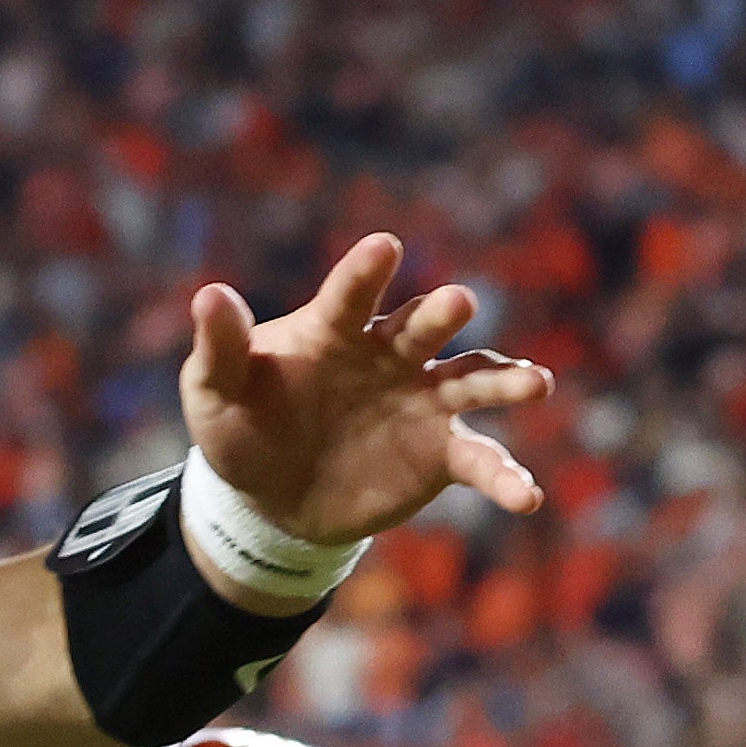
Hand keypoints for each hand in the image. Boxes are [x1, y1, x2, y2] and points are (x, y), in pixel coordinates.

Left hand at [176, 235, 552, 556]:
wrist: (271, 498)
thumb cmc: (243, 428)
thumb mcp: (215, 393)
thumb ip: (221, 349)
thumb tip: (210, 296)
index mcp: (335, 331)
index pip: (351, 295)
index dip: (365, 272)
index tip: (383, 248)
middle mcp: (389, 356)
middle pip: (422, 327)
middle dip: (440, 314)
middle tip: (458, 303)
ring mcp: (422, 401)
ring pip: (472, 380)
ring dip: (504, 380)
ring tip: (535, 385)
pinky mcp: (440, 453)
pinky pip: (480, 461)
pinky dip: (506, 478)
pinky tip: (526, 498)